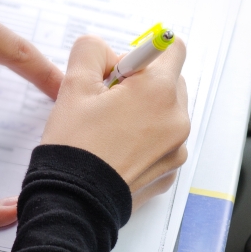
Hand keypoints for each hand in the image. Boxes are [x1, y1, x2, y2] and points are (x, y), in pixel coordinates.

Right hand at [41, 36, 190, 197]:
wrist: (74, 203)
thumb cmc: (74, 146)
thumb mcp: (73, 86)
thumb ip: (91, 51)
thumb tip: (104, 50)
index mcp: (158, 91)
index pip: (172, 48)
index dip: (144, 52)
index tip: (123, 67)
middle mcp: (177, 118)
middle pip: (169, 81)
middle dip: (142, 83)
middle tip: (107, 100)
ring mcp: (177, 149)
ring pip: (165, 113)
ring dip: (144, 112)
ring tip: (109, 129)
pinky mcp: (169, 171)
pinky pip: (163, 143)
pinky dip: (145, 141)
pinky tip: (116, 150)